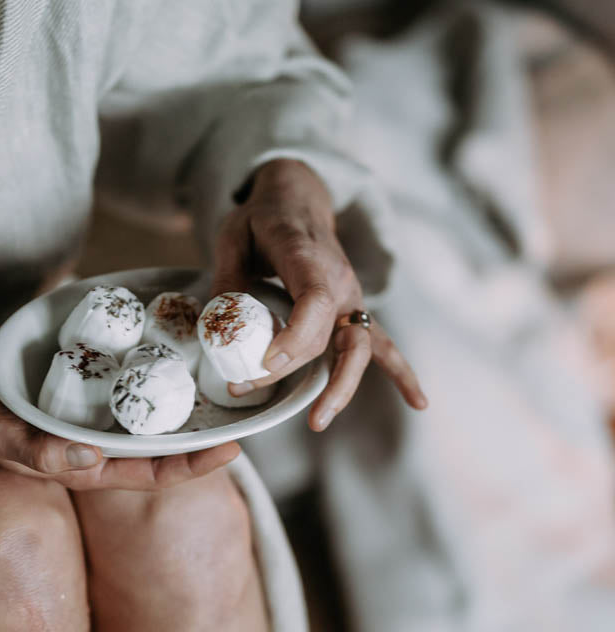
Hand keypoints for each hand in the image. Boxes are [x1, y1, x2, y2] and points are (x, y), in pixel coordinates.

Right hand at [0, 338, 239, 489]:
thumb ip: (35, 450)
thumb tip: (91, 460)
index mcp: (85, 467)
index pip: (149, 475)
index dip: (191, 468)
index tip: (232, 451)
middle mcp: (100, 443)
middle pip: (163, 445)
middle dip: (205, 434)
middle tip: (245, 411)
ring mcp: (98, 415)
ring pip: (154, 414)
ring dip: (189, 403)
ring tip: (228, 384)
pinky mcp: (93, 387)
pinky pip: (135, 384)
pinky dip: (159, 374)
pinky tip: (185, 353)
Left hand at [212, 158, 426, 430]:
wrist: (299, 201)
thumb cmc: (263, 219)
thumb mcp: (233, 235)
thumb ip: (227, 277)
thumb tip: (220, 325)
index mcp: (309, 256)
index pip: (315, 302)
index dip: (294, 338)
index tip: (264, 364)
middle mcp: (340, 280)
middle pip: (328, 335)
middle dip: (292, 369)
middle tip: (248, 388)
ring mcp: (352, 298)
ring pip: (359, 348)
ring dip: (342, 387)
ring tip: (319, 421)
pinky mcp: (353, 312)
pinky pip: (383, 345)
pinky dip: (402, 374)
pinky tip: (419, 403)